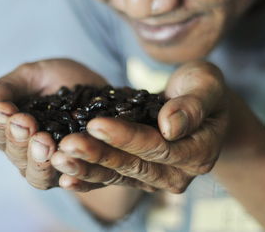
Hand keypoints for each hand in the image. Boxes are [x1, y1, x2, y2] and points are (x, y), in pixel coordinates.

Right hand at [0, 58, 108, 188]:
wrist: (104, 93)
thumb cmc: (64, 80)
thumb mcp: (34, 74)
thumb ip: (5, 88)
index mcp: (12, 127)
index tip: (6, 109)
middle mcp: (26, 151)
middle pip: (13, 153)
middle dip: (17, 138)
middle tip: (26, 122)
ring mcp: (51, 166)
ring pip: (35, 174)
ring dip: (37, 160)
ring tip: (44, 141)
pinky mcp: (76, 174)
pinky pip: (68, 181)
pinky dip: (66, 175)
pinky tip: (65, 165)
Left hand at [51, 61, 228, 192]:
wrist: (196, 102)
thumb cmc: (202, 89)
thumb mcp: (206, 86)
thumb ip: (193, 105)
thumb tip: (171, 127)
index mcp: (198, 153)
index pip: (158, 147)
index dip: (127, 137)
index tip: (96, 123)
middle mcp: (176, 173)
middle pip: (133, 165)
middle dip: (98, 154)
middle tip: (66, 144)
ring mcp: (155, 177)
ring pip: (117, 175)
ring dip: (87, 168)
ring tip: (58, 159)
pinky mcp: (137, 175)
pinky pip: (111, 178)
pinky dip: (88, 179)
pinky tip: (64, 179)